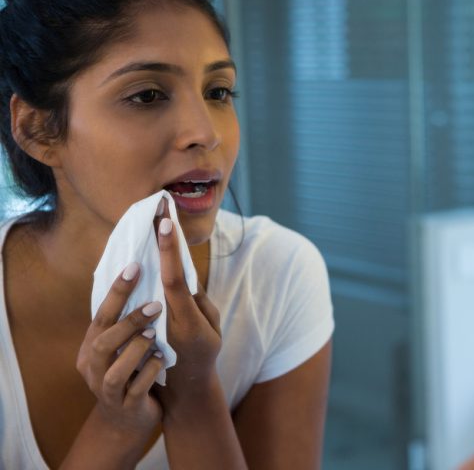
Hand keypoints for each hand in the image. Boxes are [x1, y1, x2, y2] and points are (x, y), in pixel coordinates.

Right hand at [76, 263, 164, 436]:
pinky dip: (150, 373)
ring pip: (114, 372)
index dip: (116, 292)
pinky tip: (163, 360)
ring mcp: (107, 391)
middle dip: (128, 322)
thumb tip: (147, 276)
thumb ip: (127, 320)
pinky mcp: (126, 407)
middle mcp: (93, 369)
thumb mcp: (123, 345)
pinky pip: (136, 391)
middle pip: (101, 343)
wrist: (128, 420)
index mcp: (92, 347)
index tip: (135, 267)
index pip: (101, 316)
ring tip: (156, 334)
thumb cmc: (129, 372)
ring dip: (136, 350)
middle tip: (155, 304)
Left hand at [153, 200, 221, 400]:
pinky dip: (137, 271)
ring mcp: (153, 323)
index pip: (174, 281)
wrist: (183, 388)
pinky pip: (137, 293)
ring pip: (143, 283)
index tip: (164, 224)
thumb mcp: (213, 331)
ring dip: (145, 251)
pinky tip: (137, 248)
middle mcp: (167, 320)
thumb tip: (184, 277)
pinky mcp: (142, 324)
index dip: (169, 253)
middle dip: (156, 242)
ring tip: (145, 219)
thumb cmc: (204, 354)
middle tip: (155, 208)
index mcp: (188, 322)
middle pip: (157, 275)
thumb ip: (201, 304)